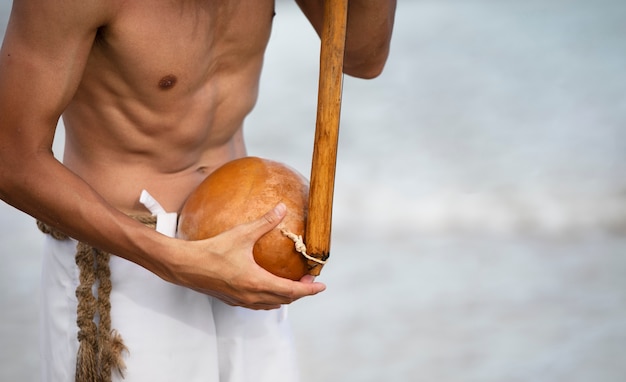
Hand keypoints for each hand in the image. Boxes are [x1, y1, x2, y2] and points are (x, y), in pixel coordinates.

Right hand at [169, 203, 325, 309]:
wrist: (184, 266)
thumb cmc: (211, 250)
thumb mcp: (242, 234)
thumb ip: (265, 222)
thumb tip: (282, 208)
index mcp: (257, 282)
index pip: (291, 291)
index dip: (308, 290)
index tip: (321, 286)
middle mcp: (251, 296)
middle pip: (284, 300)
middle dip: (299, 292)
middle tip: (309, 281)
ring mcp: (241, 301)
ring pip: (271, 304)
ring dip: (285, 297)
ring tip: (292, 285)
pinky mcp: (231, 300)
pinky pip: (258, 304)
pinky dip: (270, 299)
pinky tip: (268, 288)